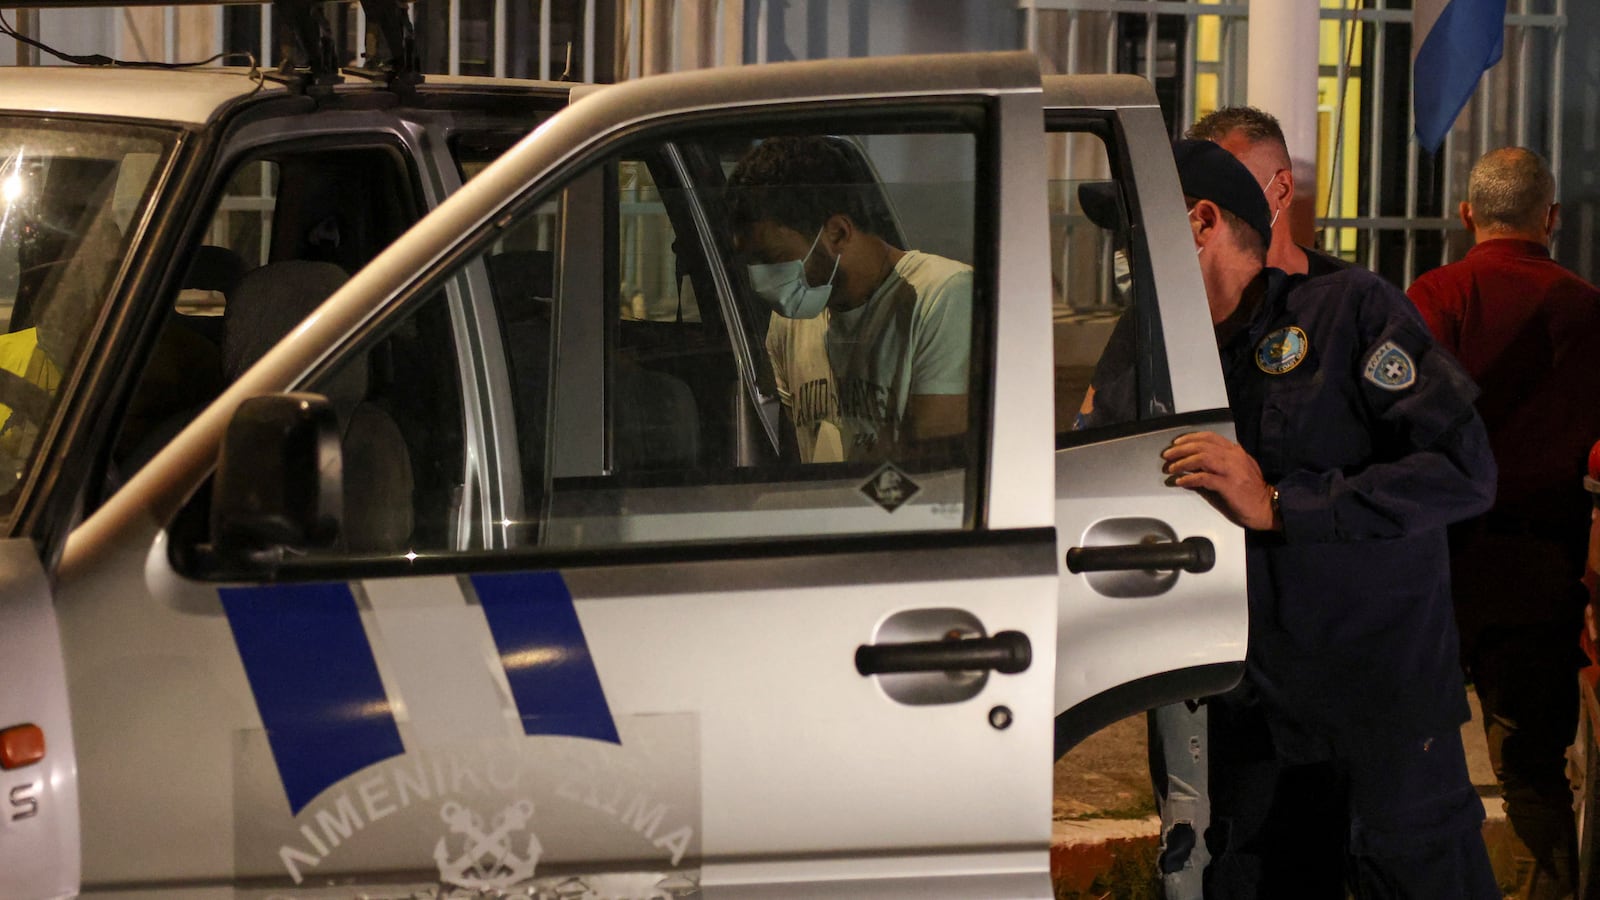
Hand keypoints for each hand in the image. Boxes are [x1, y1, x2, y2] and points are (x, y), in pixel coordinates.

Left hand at [1161, 431, 1279, 530]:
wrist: (1268, 507)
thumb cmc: (1252, 491)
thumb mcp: (1239, 469)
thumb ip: (1221, 462)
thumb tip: (1196, 462)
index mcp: (1236, 451)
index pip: (1210, 437)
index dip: (1191, 438)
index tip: (1177, 442)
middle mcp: (1234, 457)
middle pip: (1202, 446)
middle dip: (1181, 449)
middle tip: (1167, 455)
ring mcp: (1232, 470)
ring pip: (1202, 458)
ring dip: (1183, 462)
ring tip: (1171, 468)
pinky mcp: (1229, 485)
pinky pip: (1204, 478)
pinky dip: (1189, 478)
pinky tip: (1180, 481)